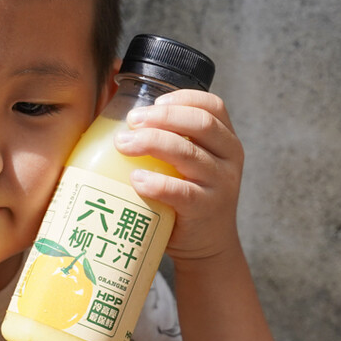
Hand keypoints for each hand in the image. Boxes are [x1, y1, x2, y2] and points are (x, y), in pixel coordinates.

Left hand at [113, 89, 243, 262]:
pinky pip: (182, 192)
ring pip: (188, 154)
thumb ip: (166, 136)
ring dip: (152, 143)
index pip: (212, 106)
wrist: (207, 242)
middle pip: (200, 124)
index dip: (183, 98)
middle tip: (131, 121)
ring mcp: (220, 184)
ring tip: (123, 145)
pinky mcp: (206, 209)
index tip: (153, 102)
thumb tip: (112, 104)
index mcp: (224, 138)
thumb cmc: (186, 192)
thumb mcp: (186, 160)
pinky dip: (157, 183)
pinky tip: (136, 179)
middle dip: (162, 118)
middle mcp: (228, 157)